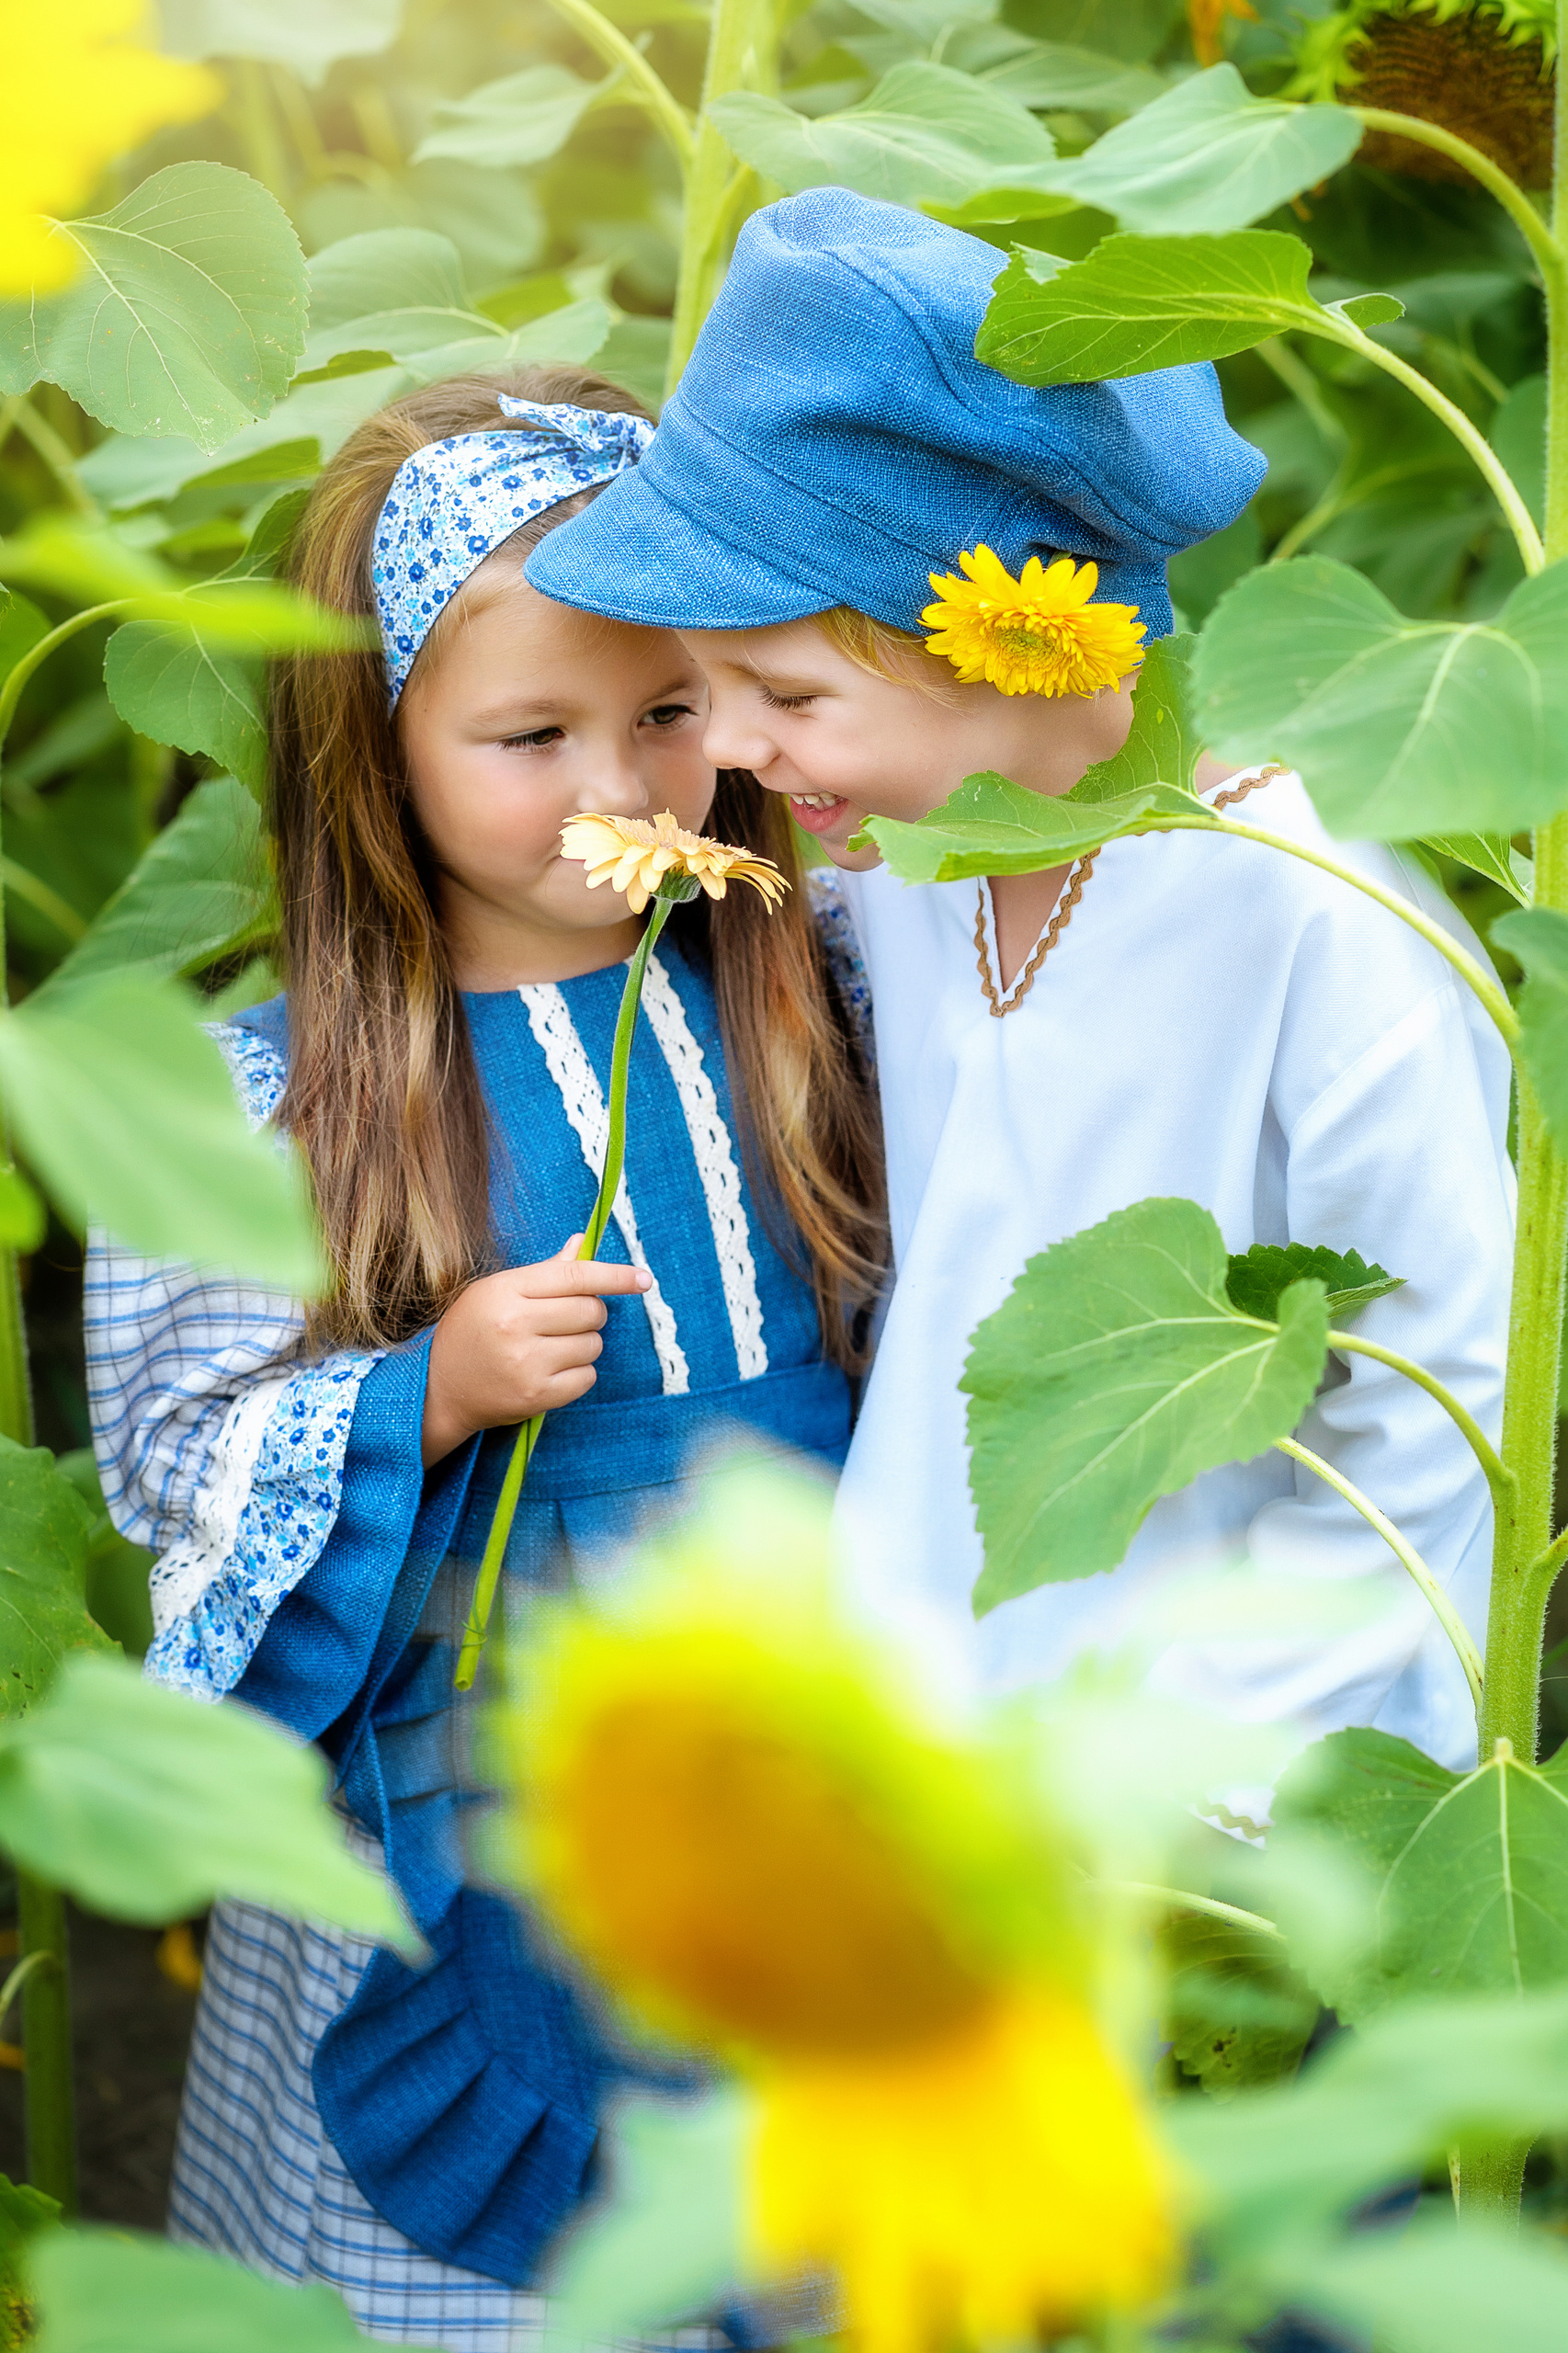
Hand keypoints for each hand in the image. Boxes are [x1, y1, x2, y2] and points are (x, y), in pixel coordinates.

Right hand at [421, 1235, 651, 1466]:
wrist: (438, 1389)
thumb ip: (545, 1272)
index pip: (575, 1276)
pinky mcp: (537, 1396)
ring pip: (593, 1344)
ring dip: (584, 1344)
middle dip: (590, 1314)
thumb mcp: (496, 1291)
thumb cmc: (470, 1332)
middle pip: (591, 1311)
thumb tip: (581, 1243)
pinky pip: (587, 1376)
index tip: (644, 1279)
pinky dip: (579, 1372)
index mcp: (506, 1290)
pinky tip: (552, 1370)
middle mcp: (516, 1325)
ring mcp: (527, 1364)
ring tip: (553, 1347)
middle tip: (566, 1320)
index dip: (615, 1276)